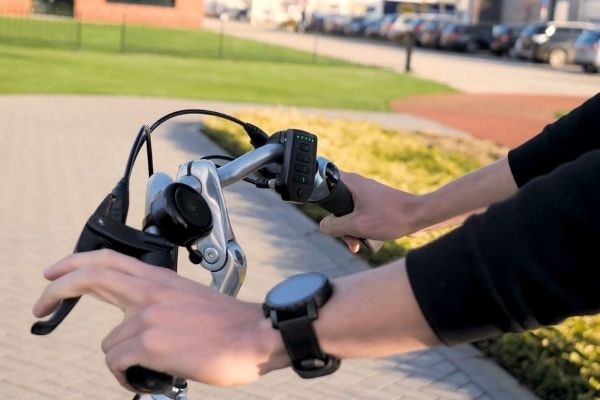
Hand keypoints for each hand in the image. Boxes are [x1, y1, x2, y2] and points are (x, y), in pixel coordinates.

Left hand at [33, 250, 287, 390]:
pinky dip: (126, 376)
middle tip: (40, 305)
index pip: (109, 259)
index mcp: (162, 279)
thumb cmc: (231, 324)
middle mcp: (151, 292)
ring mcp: (148, 316)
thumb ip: (161, 305)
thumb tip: (142, 328)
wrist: (256, 334)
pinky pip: (118, 364)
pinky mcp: (150, 343)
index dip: (75, 263)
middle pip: (90, 277)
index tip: (55, 272)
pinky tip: (145, 379)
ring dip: (121, 359)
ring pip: (109, 343)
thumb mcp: (191, 300)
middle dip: (56, 290)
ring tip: (144, 370)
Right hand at [320, 172, 422, 251]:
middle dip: (338, 223)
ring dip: (349, 229)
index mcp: (351, 183)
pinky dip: (360, 227)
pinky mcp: (376, 203)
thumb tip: (323, 226)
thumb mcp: (356, 225)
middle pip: (335, 203)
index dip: (320, 199)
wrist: (420, 217)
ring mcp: (368, 194)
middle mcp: (358, 185)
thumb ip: (334, 226)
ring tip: (357, 244)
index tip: (326, 215)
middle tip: (347, 236)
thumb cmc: (391, 218)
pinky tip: (365, 241)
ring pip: (348, 212)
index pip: (325, 181)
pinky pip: (360, 215)